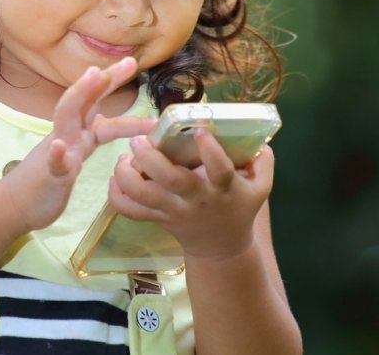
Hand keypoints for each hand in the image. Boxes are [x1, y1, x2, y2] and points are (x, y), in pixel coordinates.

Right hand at [0, 57, 157, 231]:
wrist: (13, 205)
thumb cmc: (46, 180)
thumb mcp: (75, 152)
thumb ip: (89, 135)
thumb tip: (106, 120)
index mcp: (78, 132)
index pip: (97, 102)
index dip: (112, 83)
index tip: (132, 62)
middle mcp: (69, 135)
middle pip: (86, 100)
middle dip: (106, 79)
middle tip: (130, 62)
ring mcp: (58, 152)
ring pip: (67, 118)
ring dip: (80, 95)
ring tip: (94, 76)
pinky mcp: (50, 176)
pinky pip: (53, 163)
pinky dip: (56, 154)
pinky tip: (58, 147)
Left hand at [108, 129, 274, 260]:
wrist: (222, 248)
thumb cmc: (239, 208)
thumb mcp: (261, 187)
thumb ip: (263, 162)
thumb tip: (259, 140)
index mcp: (223, 188)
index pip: (219, 170)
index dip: (210, 150)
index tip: (199, 130)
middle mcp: (197, 199)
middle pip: (171, 180)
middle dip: (152, 158)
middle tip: (140, 140)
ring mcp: (174, 211)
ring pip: (144, 196)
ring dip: (128, 176)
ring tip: (123, 158)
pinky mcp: (158, 219)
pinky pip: (132, 212)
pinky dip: (117, 197)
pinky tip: (115, 178)